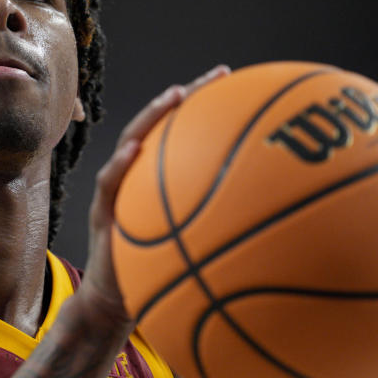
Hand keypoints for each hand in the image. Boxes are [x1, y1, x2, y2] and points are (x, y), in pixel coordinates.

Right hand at [79, 65, 231, 326]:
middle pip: (163, 125)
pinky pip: (109, 183)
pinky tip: (132, 151)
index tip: (241, 84)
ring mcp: (119, 189)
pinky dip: (119, 166)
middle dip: (189, 96)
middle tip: (218, 75)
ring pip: (133, 141)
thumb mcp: (194, 254)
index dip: (211, 107)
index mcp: (161, 179)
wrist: (115, 302)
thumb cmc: (158, 277)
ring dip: (152, 117)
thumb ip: (218, 235)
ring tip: (174, 97)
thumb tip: (275, 232)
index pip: (184, 135)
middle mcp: (140, 175)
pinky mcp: (102, 210)